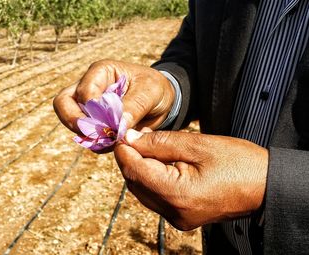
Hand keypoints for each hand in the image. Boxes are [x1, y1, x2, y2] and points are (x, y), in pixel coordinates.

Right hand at [53, 59, 173, 134]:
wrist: (160, 101)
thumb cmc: (155, 88)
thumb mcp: (150, 92)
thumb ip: (134, 106)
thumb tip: (117, 126)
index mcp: (101, 72)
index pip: (85, 92)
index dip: (94, 111)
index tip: (113, 125)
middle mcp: (89, 86)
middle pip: (63, 104)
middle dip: (77, 123)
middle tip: (98, 136)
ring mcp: (87, 105)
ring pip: (70, 121)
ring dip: (87, 136)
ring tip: (111, 141)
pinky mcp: (93, 122)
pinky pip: (84, 135)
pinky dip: (96, 143)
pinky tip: (114, 143)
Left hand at [114, 129, 267, 229]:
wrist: (266, 185)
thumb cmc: (238, 161)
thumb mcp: (198, 144)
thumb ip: (160, 142)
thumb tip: (131, 139)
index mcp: (177, 194)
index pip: (134, 171)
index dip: (123, 150)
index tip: (121, 133)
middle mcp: (174, 212)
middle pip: (135, 183)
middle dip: (130, 159)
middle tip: (134, 137)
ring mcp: (178, 218)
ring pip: (143, 191)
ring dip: (140, 168)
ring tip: (146, 146)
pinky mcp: (183, 217)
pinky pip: (157, 197)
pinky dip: (152, 179)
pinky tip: (158, 163)